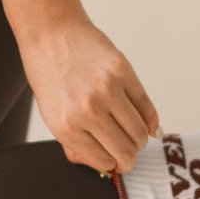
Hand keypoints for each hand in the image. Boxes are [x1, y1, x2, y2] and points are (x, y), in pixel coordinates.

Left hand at [19, 12, 160, 175]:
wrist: (50, 33)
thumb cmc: (49, 75)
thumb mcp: (52, 115)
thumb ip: (75, 143)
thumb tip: (105, 165)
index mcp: (65, 126)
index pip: (104, 161)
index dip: (112, 164)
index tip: (114, 160)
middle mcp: (87, 111)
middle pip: (126, 151)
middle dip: (129, 158)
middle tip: (128, 153)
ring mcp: (107, 90)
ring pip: (140, 133)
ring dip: (140, 140)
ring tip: (133, 135)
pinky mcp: (123, 71)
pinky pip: (147, 108)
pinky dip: (151, 121)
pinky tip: (147, 124)